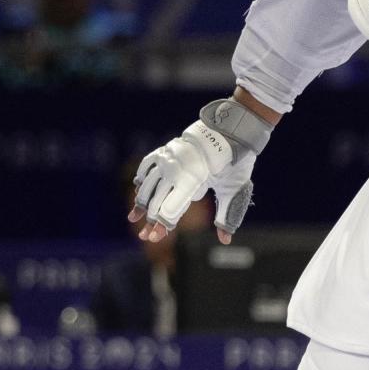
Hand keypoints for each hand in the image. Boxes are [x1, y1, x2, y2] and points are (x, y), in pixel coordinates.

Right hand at [129, 95, 275, 243]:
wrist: (228, 129)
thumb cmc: (234, 161)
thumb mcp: (234, 188)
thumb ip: (227, 215)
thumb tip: (225, 240)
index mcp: (192, 178)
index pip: (171, 207)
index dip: (162, 224)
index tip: (155, 237)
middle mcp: (175, 168)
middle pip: (157, 199)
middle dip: (151, 220)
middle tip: (145, 236)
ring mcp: (167, 158)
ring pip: (148, 184)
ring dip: (141, 202)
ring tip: (134, 217)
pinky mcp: (165, 150)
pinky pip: (147, 165)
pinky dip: (142, 179)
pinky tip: (138, 190)